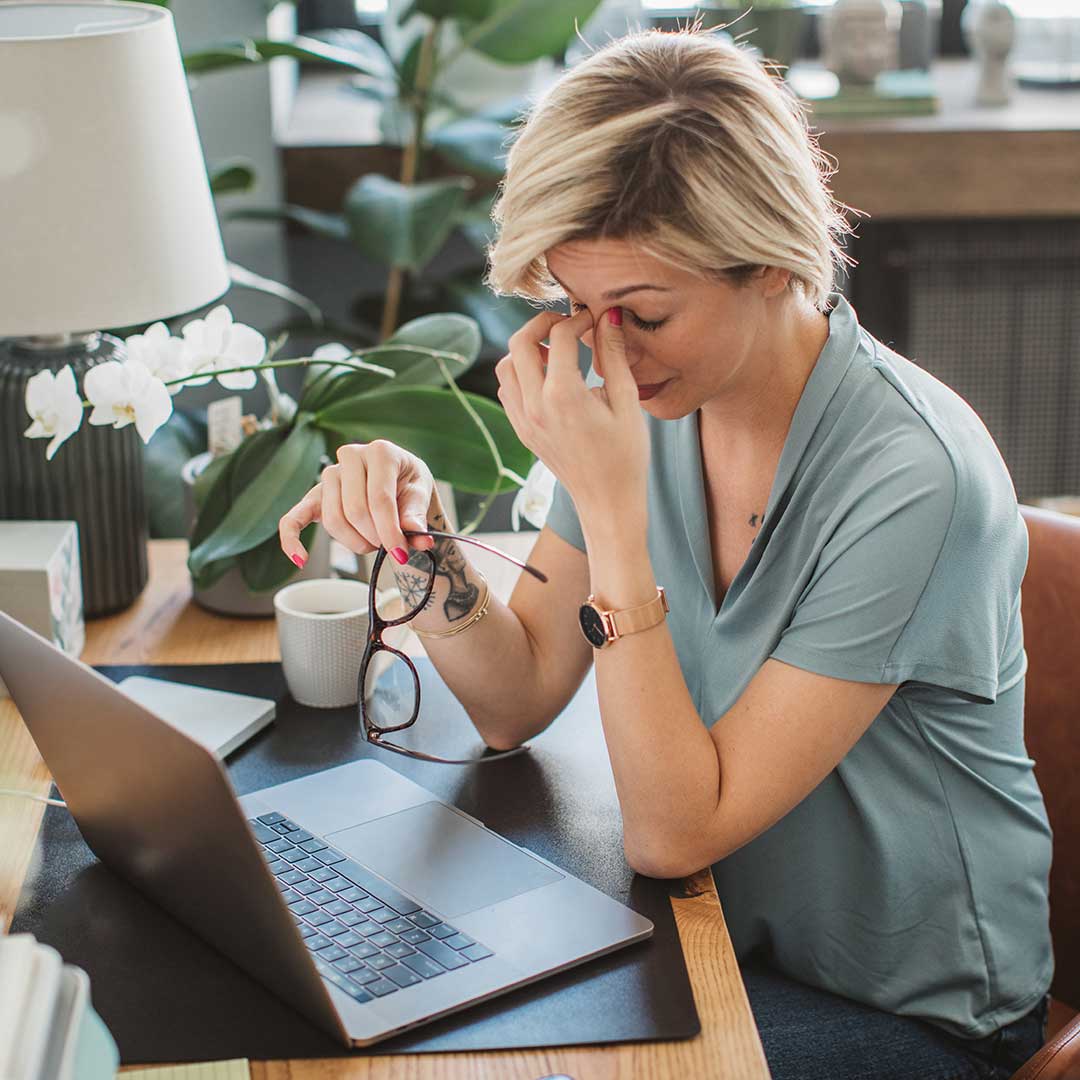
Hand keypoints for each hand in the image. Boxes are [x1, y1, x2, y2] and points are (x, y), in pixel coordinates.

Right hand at [278, 440, 437, 567]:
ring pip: (333, 520)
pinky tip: (301, 559)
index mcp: (380, 451)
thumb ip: (416, 514)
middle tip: (389, 546)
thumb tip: (417, 535)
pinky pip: (293, 519)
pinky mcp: (314, 496)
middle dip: (374, 537)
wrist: (397, 478)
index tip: (401, 554)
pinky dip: (292, 541)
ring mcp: (329, 475)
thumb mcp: (421, 493)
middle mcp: (350, 457)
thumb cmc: (408, 484)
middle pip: (354, 511)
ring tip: (373, 542)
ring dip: (355, 543)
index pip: (379, 499)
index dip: (390, 532)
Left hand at [495, 305, 648, 527]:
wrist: (608, 502)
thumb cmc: (626, 456)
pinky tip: (546, 377)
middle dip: (541, 323)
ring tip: (553, 351)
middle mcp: (535, 405)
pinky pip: (507, 390)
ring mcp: (523, 420)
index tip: (594, 319)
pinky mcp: (521, 431)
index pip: (560, 335)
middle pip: (518, 342)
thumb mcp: (627, 401)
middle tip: (564, 323)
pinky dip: (519, 373)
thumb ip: (615, 355)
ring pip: (505, 365)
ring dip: (525, 349)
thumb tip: (608, 315)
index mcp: (563, 395)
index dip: (578, 318)